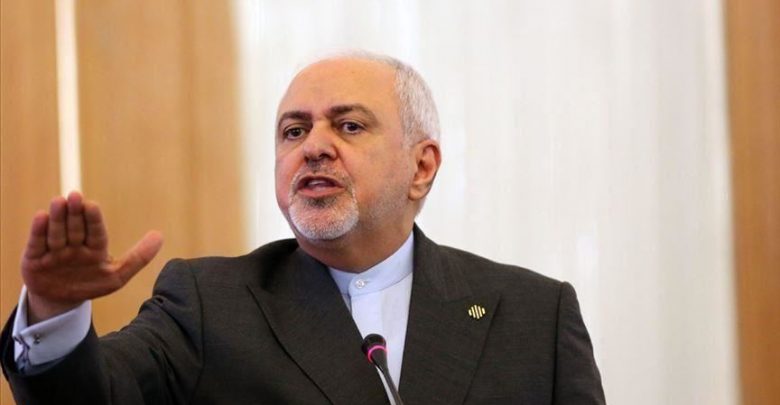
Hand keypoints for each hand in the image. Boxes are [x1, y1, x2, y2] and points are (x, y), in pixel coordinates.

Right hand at [21, 191, 162, 323]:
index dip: (94, 219)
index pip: (96, 232)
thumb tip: (160, 235)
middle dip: (75, 213)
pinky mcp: (34, 259)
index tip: (93, 205)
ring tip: (59, 201)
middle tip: (75, 196)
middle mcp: (74, 245)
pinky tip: (41, 217)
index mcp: (95, 248)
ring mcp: (54, 251)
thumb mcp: (117, 276)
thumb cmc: (90, 284)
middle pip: (76, 228)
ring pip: (57, 233)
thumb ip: (139, 257)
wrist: (61, 301)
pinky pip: (37, 243)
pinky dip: (39, 231)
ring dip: (58, 217)